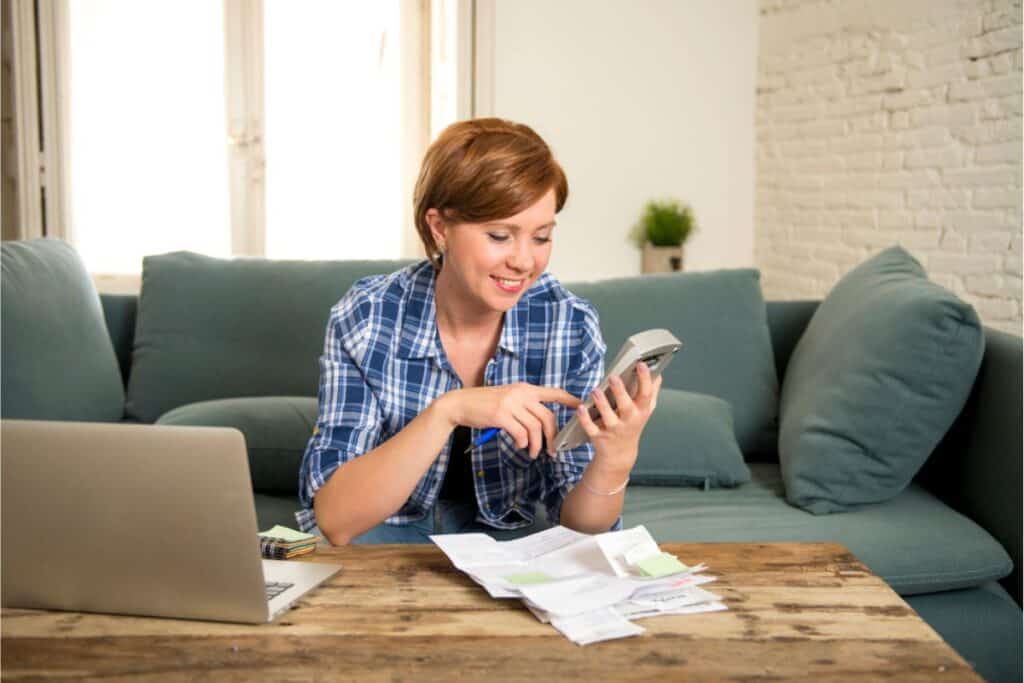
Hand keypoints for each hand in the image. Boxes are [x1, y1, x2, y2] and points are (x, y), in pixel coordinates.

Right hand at [436, 383, 581, 458]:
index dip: (569, 400)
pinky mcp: (501, 415)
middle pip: (547, 417)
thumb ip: (524, 405)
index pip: (553, 392)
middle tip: (551, 450)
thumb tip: (540, 423)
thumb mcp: (507, 397)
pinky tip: (519, 445)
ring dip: (536, 445)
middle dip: (552, 436)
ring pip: (535, 428)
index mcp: (524, 388)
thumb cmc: (484, 404)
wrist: (460, 403)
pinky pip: (521, 433)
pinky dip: (523, 443)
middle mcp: (520, 393)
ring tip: (532, 452)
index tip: (580, 406)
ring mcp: (511, 403)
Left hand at [576, 361, 661, 473]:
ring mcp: (614, 429)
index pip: (646, 394)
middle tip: (613, 377)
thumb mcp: (645, 410)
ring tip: (595, 390)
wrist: (620, 453)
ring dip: (602, 404)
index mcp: (641, 411)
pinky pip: (591, 428)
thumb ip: (651, 392)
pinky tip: (581, 408)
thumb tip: (658, 374)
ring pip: (608, 417)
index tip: (640, 364)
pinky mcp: (599, 436)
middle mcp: (629, 421)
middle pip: (626, 406)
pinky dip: (585, 419)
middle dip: (620, 392)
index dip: (645, 379)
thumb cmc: (632, 425)